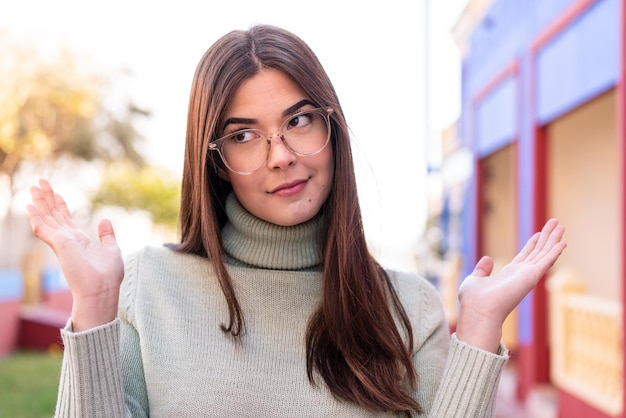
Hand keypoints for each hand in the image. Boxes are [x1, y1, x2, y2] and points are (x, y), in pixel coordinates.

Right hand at [27, 179, 123, 330]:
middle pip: (54, 215)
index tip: (56, 193)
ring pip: (47, 218)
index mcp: (79, 240)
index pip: (67, 219)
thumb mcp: (112, 250)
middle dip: (47, 198)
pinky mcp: (59, 244)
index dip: (61, 205)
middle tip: (40, 182)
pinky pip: (43, 228)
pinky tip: (30, 206)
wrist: (101, 290)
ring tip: (34, 187)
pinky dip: (36, 217)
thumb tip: (105, 220)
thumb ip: (107, 235)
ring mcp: (61, 242)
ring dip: (40, 202)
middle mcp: (68, 240)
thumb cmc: (108, 276)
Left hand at [455, 219, 565, 351]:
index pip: (525, 257)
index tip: (539, 233)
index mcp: (508, 275)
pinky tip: (563, 243)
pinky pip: (546, 262)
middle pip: (538, 252)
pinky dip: (555, 252)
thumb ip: (482, 270)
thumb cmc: (474, 301)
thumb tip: (488, 259)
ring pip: (544, 254)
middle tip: (555, 223)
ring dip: (553, 240)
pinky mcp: (531, 277)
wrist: (478, 311)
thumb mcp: (475, 279)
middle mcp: (521, 275)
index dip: (532, 244)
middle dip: (547, 238)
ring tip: (561, 226)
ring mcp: (527, 276)